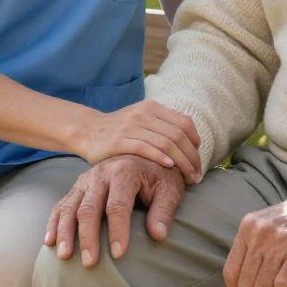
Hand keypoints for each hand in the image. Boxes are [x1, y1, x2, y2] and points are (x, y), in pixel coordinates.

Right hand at [44, 154, 184, 267]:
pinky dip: (54, 223)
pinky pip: (61, 205)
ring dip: (65, 232)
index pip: (118, 204)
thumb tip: (158, 235)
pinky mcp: (78, 187)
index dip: (118, 230)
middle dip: (88, 236)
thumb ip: (163, 211)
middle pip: (89, 207)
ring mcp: (86, 180)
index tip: (119, 254)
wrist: (147, 155)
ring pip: (70, 206)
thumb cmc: (160, 176)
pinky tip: (49, 242)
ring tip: (64, 256)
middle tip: (90, 263)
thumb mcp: (169, 189)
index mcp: (125, 171)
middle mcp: (101, 173)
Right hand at [75, 100, 201, 182]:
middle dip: (192, 157)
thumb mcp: (142, 120)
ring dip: (182, 163)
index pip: (185, 123)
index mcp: (152, 108)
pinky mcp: (119, 140)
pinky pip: (146, 148)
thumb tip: (191, 140)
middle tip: (196, 175)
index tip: (198, 160)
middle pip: (179, 135)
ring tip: (188, 178)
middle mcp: (144, 113)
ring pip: (166, 143)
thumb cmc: (120, 130)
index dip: (196, 143)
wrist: (88, 131)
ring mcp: (131, 126)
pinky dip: (161, 157)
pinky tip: (170, 167)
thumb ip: (163, 125)